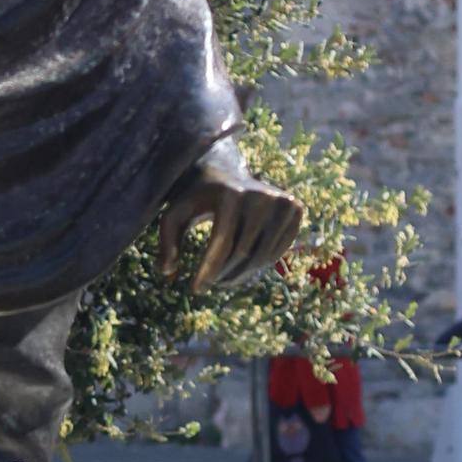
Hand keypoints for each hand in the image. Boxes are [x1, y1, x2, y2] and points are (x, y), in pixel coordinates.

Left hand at [155, 143, 303, 297]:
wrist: (227, 172)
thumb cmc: (197, 198)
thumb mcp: (175, 214)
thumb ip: (166, 241)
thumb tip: (167, 272)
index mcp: (231, 194)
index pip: (222, 243)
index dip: (208, 271)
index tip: (196, 290)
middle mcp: (261, 195)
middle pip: (244, 253)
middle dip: (224, 274)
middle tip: (210, 285)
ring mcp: (283, 201)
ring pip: (262, 256)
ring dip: (241, 275)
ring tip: (223, 279)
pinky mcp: (295, 209)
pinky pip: (278, 251)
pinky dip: (259, 265)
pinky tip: (242, 265)